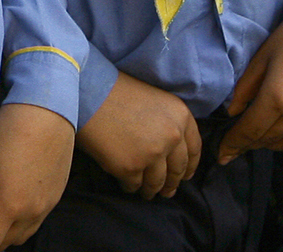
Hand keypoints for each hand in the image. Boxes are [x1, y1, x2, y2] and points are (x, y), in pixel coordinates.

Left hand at [0, 102, 74, 251]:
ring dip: (1, 225)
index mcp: (10, 207)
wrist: (48, 109)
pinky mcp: (55, 198)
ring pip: (19, 235)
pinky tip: (11, 188)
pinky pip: (34, 221)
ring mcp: (46, 208)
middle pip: (2, 244)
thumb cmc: (11, 130)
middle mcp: (31, 214)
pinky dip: (19, 216)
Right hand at [75, 70, 199, 199]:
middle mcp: (172, 136)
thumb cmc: (117, 92)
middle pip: (177, 170)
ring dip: (151, 190)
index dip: (190, 166)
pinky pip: (134, 185)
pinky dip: (130, 185)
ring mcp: (152, 153)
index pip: (194, 150)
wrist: (88, 90)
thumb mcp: (155, 100)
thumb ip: (169, 124)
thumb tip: (172, 153)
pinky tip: (124, 181)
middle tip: (166, 191)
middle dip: (171, 183)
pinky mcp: (131, 167)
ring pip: (157, 182)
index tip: (185, 175)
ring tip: (145, 191)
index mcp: (180, 116)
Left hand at [219, 13, 282, 162]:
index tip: (221, 154)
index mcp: (278, 96)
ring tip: (258, 137)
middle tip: (236, 144)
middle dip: (249, 143)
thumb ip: (245, 88)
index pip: (250, 130)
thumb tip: (232, 112)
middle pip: (268, 140)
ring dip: (271, 142)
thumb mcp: (263, 57)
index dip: (233, 144)